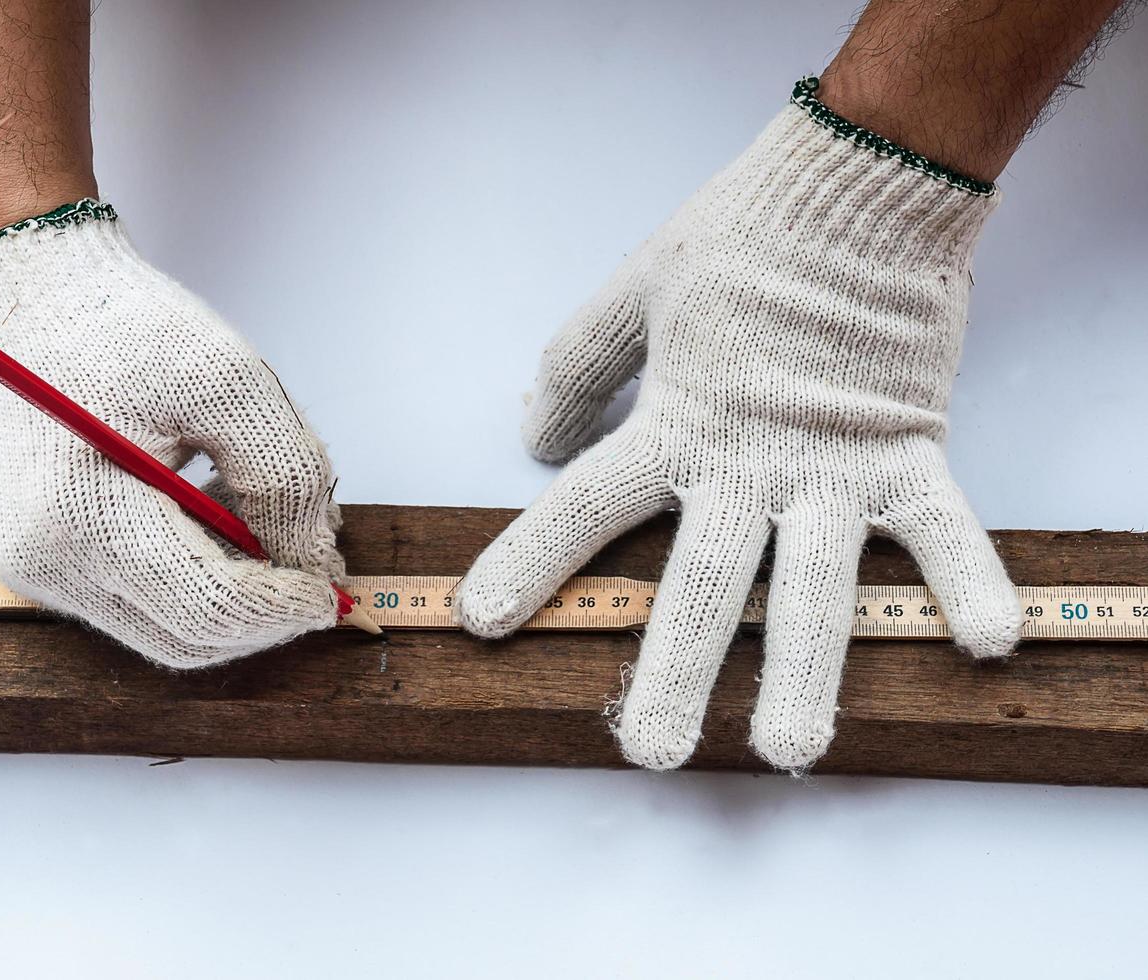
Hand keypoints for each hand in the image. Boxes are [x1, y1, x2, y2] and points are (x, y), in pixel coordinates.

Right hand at [0, 200, 343, 667]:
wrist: (27, 296)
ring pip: (165, 629)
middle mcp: (47, 564)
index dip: (283, 606)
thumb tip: (313, 559)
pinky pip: (137, 601)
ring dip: (232, 596)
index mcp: (80, 518)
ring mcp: (37, 569)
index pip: (208, 607)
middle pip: (187, 638)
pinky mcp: (42, 561)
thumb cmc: (119, 325)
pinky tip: (216, 515)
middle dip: (263, 614)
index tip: (333, 587)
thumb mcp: (227, 376)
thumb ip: (284, 471)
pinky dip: (194, 578)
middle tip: (315, 568)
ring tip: (263, 519)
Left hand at [455, 91, 1021, 770]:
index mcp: (674, 423)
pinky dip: (968, 581)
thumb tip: (533, 435)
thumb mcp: (632, 292)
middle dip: (674, 671)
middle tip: (650, 750)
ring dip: (803, 672)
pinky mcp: (910, 451)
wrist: (856, 184)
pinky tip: (984, 645)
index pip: (585, 506)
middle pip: (701, 583)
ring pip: (814, 588)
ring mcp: (833, 467)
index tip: (479, 621)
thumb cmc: (741, 237)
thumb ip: (578, 368)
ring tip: (787, 749)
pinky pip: (945, 528)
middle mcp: (748, 462)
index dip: (529, 562)